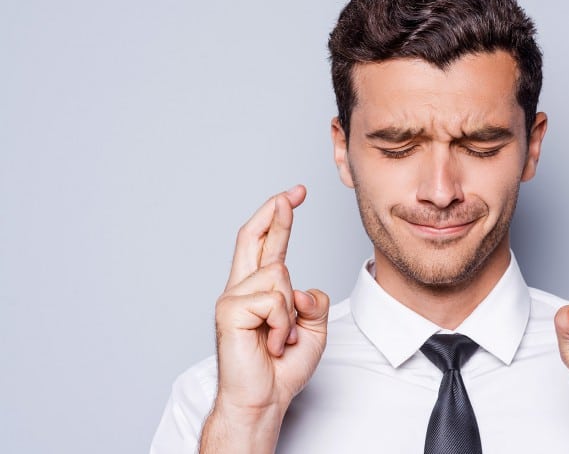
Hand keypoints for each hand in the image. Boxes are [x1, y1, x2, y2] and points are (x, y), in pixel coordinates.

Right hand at [201, 186, 329, 452]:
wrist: (264, 399)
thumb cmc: (282, 368)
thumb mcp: (313, 328)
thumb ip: (313, 301)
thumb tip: (299, 288)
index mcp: (260, 289)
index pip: (267, 244)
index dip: (279, 218)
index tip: (293, 195)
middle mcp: (242, 288)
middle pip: (254, 236)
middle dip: (274, 211)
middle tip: (292, 193)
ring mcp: (233, 297)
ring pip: (278, 274)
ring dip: (291, 314)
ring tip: (281, 339)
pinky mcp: (230, 310)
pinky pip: (273, 300)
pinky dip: (283, 325)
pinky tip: (272, 343)